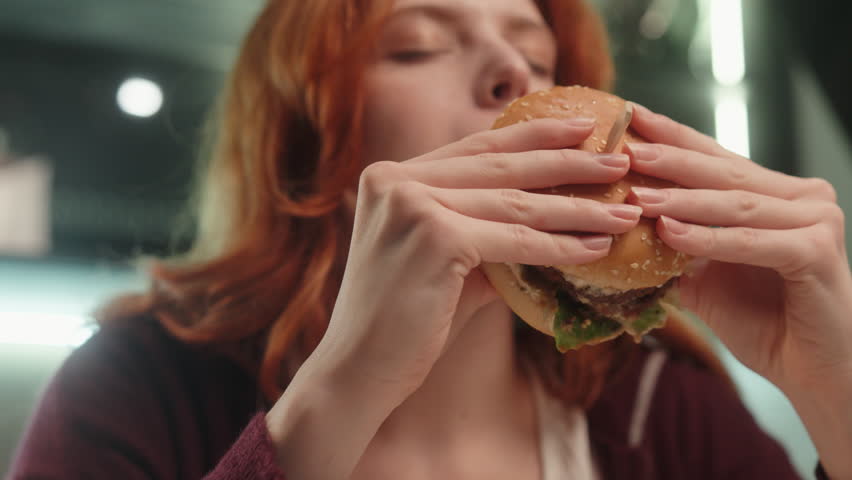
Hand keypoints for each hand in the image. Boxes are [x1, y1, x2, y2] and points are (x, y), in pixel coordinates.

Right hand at [312, 117, 640, 401]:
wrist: (359, 368)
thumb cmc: (405, 319)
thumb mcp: (445, 260)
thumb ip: (485, 231)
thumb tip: (548, 222)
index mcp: (393, 176)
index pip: (476, 147)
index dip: (533, 135)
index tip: (580, 127)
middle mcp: (397, 180)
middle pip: (500, 165)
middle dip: (567, 161)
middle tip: (619, 158)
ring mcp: (412, 204)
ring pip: (515, 203)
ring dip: (577, 208)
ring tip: (623, 209)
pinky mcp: (434, 237)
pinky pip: (514, 239)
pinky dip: (560, 245)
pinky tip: (596, 248)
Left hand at [624, 102, 851, 394]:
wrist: (810, 370)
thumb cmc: (762, 321)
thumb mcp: (707, 276)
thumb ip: (677, 245)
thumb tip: (623, 222)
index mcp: (775, 195)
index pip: (716, 159)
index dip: (673, 138)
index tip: (631, 116)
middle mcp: (802, 198)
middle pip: (723, 173)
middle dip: (670, 159)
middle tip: (626, 146)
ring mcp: (816, 220)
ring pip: (734, 204)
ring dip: (681, 199)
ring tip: (636, 194)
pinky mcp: (816, 251)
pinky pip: (751, 241)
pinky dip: (709, 238)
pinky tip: (671, 232)